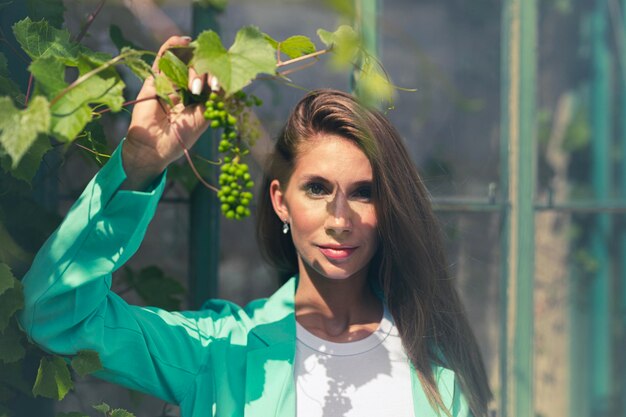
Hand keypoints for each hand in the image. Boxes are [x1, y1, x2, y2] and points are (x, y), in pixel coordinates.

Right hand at [121, 36, 214, 189]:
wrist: (154, 147)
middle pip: (199, 68)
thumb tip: (226, 85)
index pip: (210, 80)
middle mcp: (185, 88)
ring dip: (193, 59)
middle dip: (204, 73)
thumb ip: (212, 103)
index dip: (216, 78)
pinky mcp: (155, 79)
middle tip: (203, 87)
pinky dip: (173, 46)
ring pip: (184, 61)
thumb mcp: (201, 121)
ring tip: (199, 60)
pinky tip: (184, 40)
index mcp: (198, 99)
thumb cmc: (178, 138)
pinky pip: (164, 57)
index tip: (218, 86)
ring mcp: (170, 82)